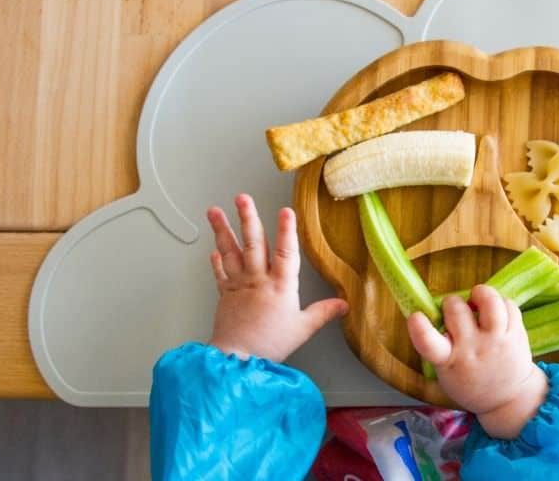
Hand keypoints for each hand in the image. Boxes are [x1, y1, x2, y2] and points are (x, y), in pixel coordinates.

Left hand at [206, 194, 347, 361]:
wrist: (238, 359)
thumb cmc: (271, 344)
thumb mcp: (303, 329)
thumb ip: (323, 313)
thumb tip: (344, 304)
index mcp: (281, 286)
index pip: (286, 253)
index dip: (287, 231)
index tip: (286, 211)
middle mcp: (258, 280)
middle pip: (253, 244)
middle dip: (248, 218)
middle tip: (242, 198)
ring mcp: (239, 285)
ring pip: (231, 252)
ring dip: (223, 230)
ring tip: (214, 211)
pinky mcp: (225, 295)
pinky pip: (220, 272)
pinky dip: (216, 259)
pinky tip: (214, 247)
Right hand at [407, 284, 547, 438]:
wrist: (508, 398)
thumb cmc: (469, 381)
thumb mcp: (445, 371)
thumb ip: (437, 345)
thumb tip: (434, 309)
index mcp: (449, 361)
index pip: (429, 344)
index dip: (419, 327)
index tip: (415, 316)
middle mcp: (473, 348)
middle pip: (457, 310)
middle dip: (452, 302)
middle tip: (455, 310)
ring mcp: (497, 340)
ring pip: (490, 302)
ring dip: (480, 293)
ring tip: (477, 300)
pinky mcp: (516, 334)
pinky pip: (509, 304)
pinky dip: (500, 301)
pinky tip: (495, 310)